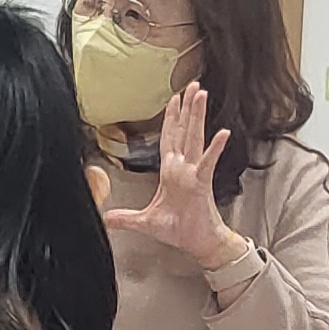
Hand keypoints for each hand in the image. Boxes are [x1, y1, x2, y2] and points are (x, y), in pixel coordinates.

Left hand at [102, 86, 239, 269]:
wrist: (198, 244)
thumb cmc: (180, 230)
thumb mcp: (146, 222)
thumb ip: (126, 218)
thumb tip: (106, 218)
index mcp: (171, 173)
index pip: (170, 139)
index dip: (171, 119)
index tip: (174, 100)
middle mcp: (183, 169)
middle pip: (184, 132)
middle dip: (187, 108)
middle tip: (192, 85)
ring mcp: (193, 174)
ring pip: (195, 139)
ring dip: (198, 116)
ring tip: (202, 96)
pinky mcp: (202, 184)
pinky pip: (208, 163)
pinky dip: (215, 148)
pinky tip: (222, 133)